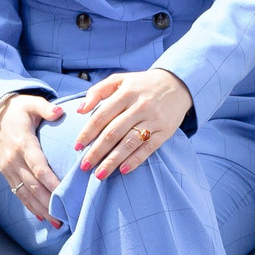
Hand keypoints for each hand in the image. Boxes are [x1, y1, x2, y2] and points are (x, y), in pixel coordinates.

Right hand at [0, 93, 67, 223]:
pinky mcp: (5, 173)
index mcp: (23, 144)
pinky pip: (17, 192)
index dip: (51, 183)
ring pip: (25, 193)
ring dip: (40, 209)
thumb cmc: (18, 108)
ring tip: (57, 222)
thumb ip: (46, 108)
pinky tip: (40, 216)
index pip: (39, 168)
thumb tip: (59, 112)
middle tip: (65, 217)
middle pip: (33, 186)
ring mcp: (8, 168)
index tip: (64, 195)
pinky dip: (29, 205)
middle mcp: (13, 160)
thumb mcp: (31, 102)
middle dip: (49, 203)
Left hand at [74, 69, 192, 178]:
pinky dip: (135, 160)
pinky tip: (123, 170)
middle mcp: (140, 106)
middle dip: (97, 151)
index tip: (77, 146)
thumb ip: (98, 91)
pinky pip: (148, 149)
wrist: (177, 85)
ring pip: (130, 143)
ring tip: (100, 174)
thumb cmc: (142, 85)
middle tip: (84, 166)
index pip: (102, 115)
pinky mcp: (164, 131)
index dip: (88, 132)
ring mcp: (153, 120)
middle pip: (114, 132)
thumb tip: (80, 110)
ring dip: (113, 160)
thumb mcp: (120, 80)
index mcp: (126, 93)